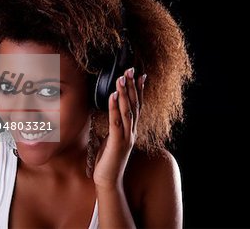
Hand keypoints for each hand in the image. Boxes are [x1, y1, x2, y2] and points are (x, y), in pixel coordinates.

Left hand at [93, 67, 146, 189]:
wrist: (108, 180)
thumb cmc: (108, 159)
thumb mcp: (111, 139)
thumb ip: (113, 126)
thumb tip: (110, 113)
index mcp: (131, 129)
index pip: (137, 106)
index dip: (139, 90)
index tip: (141, 75)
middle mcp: (132, 131)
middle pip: (134, 105)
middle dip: (133, 86)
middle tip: (131, 70)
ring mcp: (126, 137)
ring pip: (127, 111)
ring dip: (124, 93)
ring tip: (122, 78)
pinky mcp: (118, 142)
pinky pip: (116, 122)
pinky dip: (114, 107)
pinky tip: (113, 95)